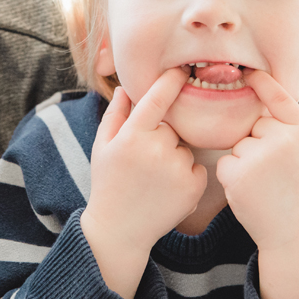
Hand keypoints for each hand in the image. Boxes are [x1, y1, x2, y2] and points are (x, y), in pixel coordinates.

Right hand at [81, 68, 206, 298]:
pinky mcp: (194, 186)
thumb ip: (115, 114)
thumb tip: (125, 87)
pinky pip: (196, 167)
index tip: (181, 68)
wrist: (120, 230)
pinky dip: (186, 175)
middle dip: (162, 136)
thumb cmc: (108, 183)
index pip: (158, 97)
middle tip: (143, 160)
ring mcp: (177, 168)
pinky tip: (167, 190)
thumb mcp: (102, 146)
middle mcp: (157, 149)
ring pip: (185, 148)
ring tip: (153, 179)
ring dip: (174, 157)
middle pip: (171, 126)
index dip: (171, 80)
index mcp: (133, 135)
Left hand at [216, 70, 298, 298]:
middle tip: (275, 173)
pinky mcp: (238, 173)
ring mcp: (259, 156)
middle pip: (254, 125)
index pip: (278, 97)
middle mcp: (283, 140)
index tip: (249, 73)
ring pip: (238, 145)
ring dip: (245, 161)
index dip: (262, 83)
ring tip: (266, 186)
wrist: (297, 236)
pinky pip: (226, 163)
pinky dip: (233, 176)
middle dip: (258, 143)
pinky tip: (251, 193)